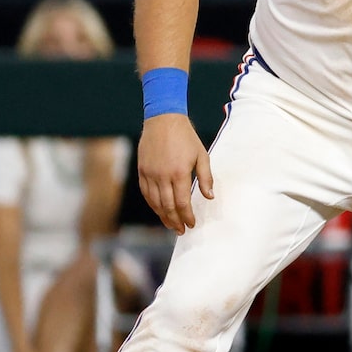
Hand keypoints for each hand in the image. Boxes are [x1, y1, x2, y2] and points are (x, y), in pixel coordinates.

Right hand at [139, 114, 214, 234]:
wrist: (163, 121)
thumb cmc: (186, 138)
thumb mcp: (202, 156)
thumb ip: (206, 178)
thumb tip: (209, 197)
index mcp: (179, 173)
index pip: (182, 202)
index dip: (187, 216)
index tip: (191, 224)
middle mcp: (162, 176)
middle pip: (167, 206)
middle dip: (175, 220)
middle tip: (181, 230)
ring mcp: (150, 174)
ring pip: (155, 202)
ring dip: (163, 215)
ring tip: (171, 224)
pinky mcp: (142, 171)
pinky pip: (146, 193)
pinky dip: (152, 204)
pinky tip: (159, 210)